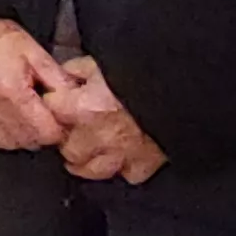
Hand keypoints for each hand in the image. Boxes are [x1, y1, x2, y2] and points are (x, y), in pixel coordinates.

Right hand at [0, 18, 70, 151]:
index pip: (45, 131)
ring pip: (9, 143)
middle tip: (49, 120)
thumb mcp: (34, 51)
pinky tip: (11, 125)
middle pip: (28, 141)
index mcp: (14, 92)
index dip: (59, 129)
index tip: (62, 120)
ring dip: (24, 138)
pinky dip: (4, 138)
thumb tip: (75, 98)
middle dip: (43, 135)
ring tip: (31, 122)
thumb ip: (57, 77)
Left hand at [52, 57, 165, 182]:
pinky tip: (122, 158)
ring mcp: (119, 154)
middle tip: (75, 129)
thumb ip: (80, 69)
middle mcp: (96, 136)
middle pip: (66, 148)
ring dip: (88, 160)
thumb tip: (67, 73)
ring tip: (90, 150)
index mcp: (82, 107)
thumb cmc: (143, 73)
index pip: (51, 110)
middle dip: (68, 139)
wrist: (184, 89)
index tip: (60, 102)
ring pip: (89, 169)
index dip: (55, 104)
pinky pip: (126, 174)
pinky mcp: (143, 164)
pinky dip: (124, 168)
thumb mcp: (104, 61)